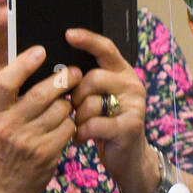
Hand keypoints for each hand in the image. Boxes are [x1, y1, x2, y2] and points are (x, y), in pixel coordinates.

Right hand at [0, 49, 80, 192]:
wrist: (7, 189)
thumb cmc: (7, 149)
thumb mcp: (1, 123)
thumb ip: (16, 100)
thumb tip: (41, 67)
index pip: (6, 81)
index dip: (24, 63)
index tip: (41, 51)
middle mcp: (9, 125)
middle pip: (42, 93)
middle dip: (64, 80)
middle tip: (75, 73)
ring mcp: (28, 140)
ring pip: (61, 109)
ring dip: (69, 105)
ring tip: (66, 107)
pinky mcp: (47, 153)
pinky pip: (69, 127)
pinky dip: (71, 124)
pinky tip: (66, 126)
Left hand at [66, 28, 156, 192]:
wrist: (129, 159)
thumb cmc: (106, 125)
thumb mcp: (98, 99)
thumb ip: (86, 82)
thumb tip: (57, 69)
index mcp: (123, 73)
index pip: (106, 49)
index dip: (87, 40)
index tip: (68, 34)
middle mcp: (132, 85)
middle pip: (93, 77)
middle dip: (75, 95)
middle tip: (74, 109)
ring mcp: (134, 106)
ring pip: (92, 101)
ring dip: (78, 116)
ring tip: (79, 125)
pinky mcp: (130, 127)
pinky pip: (95, 123)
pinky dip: (82, 133)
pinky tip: (81, 138)